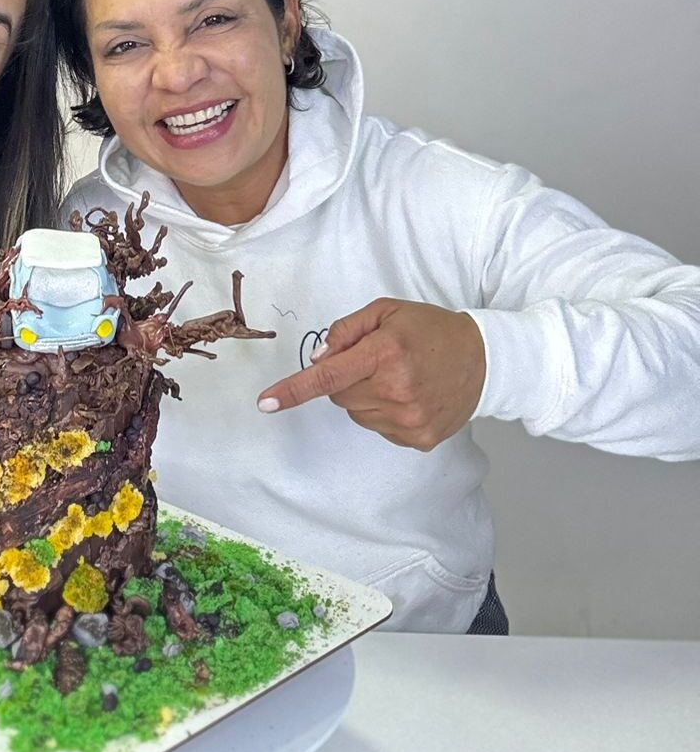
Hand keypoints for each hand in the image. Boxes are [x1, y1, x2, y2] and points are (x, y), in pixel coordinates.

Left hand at [256, 298, 484, 450]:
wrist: (485, 359)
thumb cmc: (431, 330)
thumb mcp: (387, 312)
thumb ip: (347, 331)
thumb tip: (318, 359)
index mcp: (385, 354)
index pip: (327, 377)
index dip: (293, 390)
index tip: (266, 403)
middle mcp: (396, 391)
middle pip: (339, 396)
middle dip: (347, 379)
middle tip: (378, 362)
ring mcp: (409, 419)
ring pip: (357, 414)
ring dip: (367, 398)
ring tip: (399, 378)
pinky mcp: (419, 439)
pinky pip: (380, 429)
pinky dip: (386, 413)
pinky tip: (411, 395)